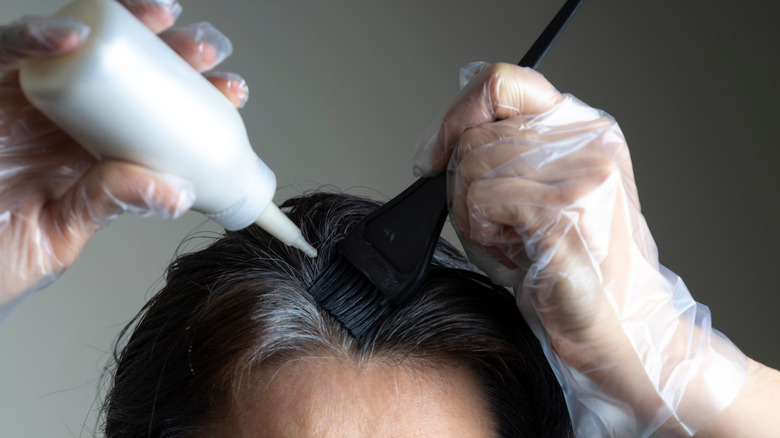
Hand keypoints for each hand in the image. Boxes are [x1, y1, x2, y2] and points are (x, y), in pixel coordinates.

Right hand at [0, 0, 248, 309]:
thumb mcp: (64, 231)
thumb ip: (110, 204)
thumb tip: (177, 192)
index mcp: (93, 151)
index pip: (151, 114)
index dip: (193, 97)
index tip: (233, 92)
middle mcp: (64, 119)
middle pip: (125, 72)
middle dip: (172, 54)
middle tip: (208, 52)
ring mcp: (25, 103)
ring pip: (77, 47)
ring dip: (123, 27)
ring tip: (163, 20)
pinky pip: (4, 54)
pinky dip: (35, 37)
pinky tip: (73, 35)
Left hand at [415, 62, 747, 435]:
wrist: (620, 328)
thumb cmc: (569, 267)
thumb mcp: (534, 194)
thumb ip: (501, 153)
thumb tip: (444, 139)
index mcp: (584, 127)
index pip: (502, 82)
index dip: (458, 115)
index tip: (439, 154)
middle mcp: (589, 138)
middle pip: (476, 134)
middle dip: (462, 187)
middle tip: (494, 224)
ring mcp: (583, 171)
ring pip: (472, 166)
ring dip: (472, 214)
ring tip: (511, 240)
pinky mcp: (568, 208)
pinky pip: (482, 199)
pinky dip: (481, 232)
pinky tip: (514, 251)